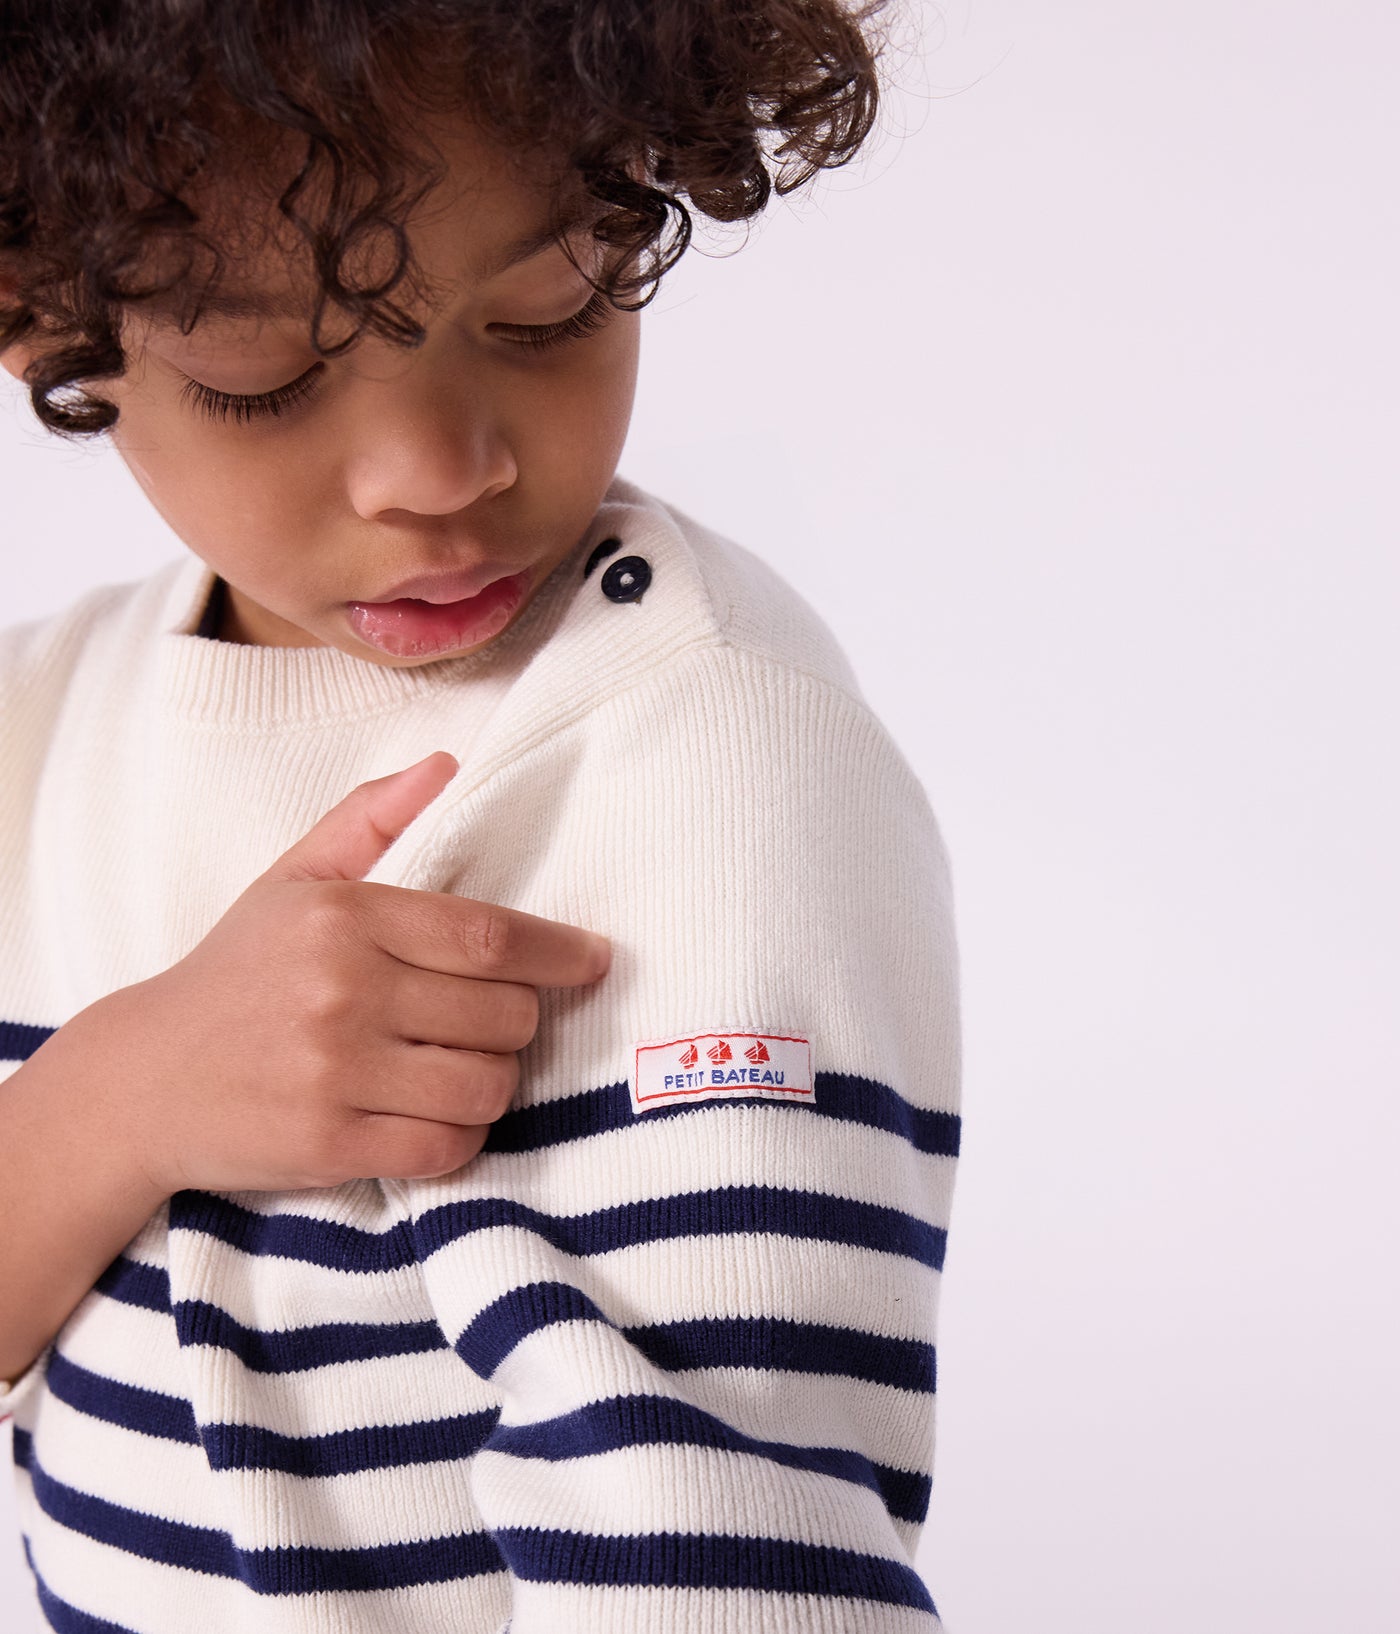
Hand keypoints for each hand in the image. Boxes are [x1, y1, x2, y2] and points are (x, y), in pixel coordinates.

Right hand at [77, 750, 608, 1196]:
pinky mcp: (330, 1144)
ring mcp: (336, 1073)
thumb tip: (446, 764)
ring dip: (495, 1081)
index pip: (488, 935)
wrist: (143, 1080)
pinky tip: (436, 1115)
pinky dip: (460, 1135)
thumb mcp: (293, 879)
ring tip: (463, 1066)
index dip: (557, 952)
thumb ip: (371, 817)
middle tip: (495, 1019)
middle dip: (520, 1020)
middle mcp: (344, 992)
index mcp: (345, 918)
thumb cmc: (235, 972)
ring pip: (485, 1084)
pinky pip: (446, 1146)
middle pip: (503, 1014)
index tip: (593, 960)